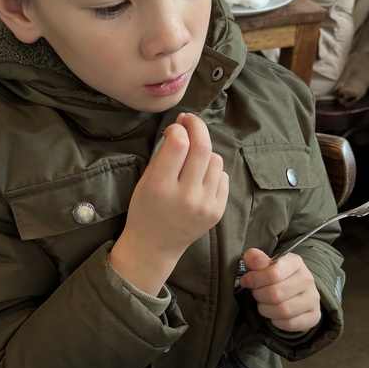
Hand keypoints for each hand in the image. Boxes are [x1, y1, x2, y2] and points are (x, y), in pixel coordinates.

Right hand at [109, 113, 228, 294]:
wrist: (155, 246)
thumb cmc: (145, 209)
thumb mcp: (145, 181)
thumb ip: (163, 154)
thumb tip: (182, 127)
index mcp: (160, 186)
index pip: (179, 144)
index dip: (179, 128)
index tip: (175, 128)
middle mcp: (185, 196)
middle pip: (202, 148)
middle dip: (197, 126)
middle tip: (191, 121)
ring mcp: (204, 205)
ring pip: (216, 160)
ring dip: (205, 151)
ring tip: (193, 157)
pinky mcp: (217, 212)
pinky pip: (223, 177)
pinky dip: (213, 170)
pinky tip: (200, 176)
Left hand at [239, 248, 321, 333]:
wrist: (295, 291)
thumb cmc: (275, 277)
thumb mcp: (263, 264)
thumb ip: (255, 259)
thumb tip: (252, 257)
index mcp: (295, 262)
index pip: (273, 273)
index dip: (254, 280)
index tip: (247, 281)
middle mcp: (307, 279)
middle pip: (275, 294)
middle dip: (259, 296)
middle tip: (257, 294)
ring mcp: (313, 299)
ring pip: (283, 310)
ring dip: (266, 310)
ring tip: (264, 304)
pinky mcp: (314, 316)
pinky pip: (290, 324)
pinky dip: (277, 322)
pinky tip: (275, 315)